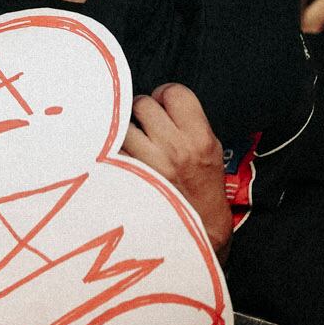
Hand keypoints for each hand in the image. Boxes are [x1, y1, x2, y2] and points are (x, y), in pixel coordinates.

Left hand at [121, 82, 232, 255]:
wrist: (199, 231)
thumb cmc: (204, 190)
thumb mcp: (210, 150)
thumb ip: (188, 122)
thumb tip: (160, 100)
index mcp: (199, 138)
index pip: (173, 93)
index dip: (165, 96)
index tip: (163, 105)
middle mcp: (175, 148)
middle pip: (143, 104)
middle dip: (143, 111)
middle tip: (147, 125)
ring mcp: (150, 164)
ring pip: (123, 125)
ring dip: (126, 131)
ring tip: (135, 143)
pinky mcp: (130, 178)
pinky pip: (112, 150)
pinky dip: (115, 151)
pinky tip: (125, 160)